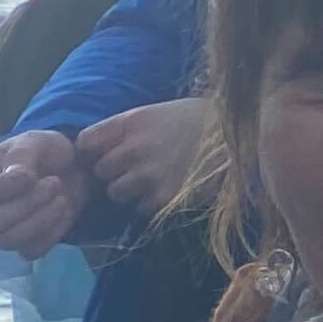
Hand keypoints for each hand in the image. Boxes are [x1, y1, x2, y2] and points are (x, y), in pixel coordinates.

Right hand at [0, 129, 88, 258]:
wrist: (73, 167)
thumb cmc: (46, 152)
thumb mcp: (33, 142)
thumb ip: (21, 156)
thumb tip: (17, 177)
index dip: (4, 188)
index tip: (31, 174)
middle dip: (27, 204)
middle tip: (54, 183)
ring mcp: (6, 230)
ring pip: (9, 241)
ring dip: (42, 219)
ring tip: (62, 197)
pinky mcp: (28, 243)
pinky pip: (32, 250)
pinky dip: (53, 232)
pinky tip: (65, 210)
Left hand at [78, 96, 213, 219]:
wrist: (237, 136)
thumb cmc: (192, 121)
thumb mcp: (153, 114)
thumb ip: (120, 131)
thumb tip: (85, 150)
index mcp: (131, 122)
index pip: (85, 143)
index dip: (92, 151)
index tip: (104, 153)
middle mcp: (136, 147)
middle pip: (99, 171)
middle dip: (112, 172)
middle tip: (135, 166)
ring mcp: (150, 174)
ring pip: (116, 192)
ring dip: (129, 190)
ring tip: (152, 177)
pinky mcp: (165, 197)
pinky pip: (140, 207)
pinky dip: (150, 202)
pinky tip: (169, 187)